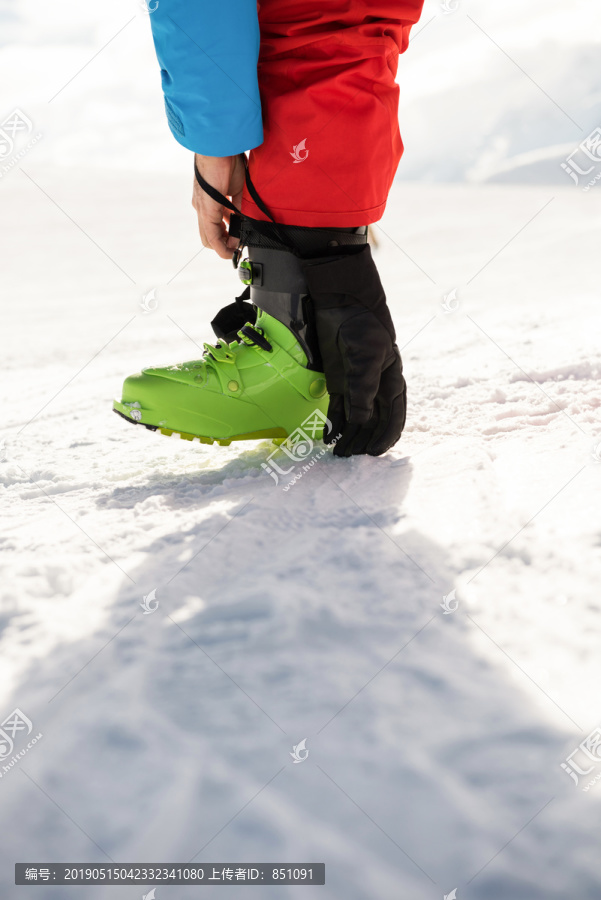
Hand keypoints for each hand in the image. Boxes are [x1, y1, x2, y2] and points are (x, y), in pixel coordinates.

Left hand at [192, 153, 244, 258]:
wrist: (220, 146)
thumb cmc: (227, 161)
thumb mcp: (237, 189)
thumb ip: (238, 207)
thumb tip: (245, 221)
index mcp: (208, 201)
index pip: (213, 227)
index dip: (225, 238)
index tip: (238, 240)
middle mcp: (201, 207)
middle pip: (209, 236)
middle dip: (224, 244)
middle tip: (238, 244)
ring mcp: (202, 209)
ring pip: (208, 238)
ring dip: (224, 245)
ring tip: (236, 245)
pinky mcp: (206, 209)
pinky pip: (211, 235)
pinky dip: (222, 244)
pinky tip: (232, 247)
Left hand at [302, 244, 406, 456]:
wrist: (340, 302)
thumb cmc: (361, 326)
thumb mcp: (367, 357)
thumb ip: (363, 389)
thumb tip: (361, 420)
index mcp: (391, 380)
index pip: (393, 415)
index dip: (386, 435)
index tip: (375, 452)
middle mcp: (375, 386)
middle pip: (374, 421)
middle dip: (364, 440)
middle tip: (352, 457)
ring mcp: (356, 384)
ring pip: (356, 418)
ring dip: (349, 435)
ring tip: (339, 453)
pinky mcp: (337, 381)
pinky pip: (338, 408)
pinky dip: (334, 423)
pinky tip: (328, 437)